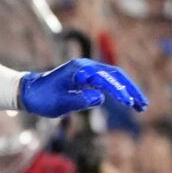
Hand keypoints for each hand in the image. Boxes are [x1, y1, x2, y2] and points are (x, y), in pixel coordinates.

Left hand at [18, 59, 148, 118]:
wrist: (29, 92)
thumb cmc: (42, 98)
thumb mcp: (59, 104)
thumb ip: (79, 101)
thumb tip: (100, 98)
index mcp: (79, 70)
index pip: (104, 78)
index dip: (118, 90)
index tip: (128, 103)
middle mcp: (85, 66)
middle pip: (115, 74)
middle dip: (130, 89)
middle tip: (143, 105)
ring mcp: (87, 71)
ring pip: (114, 77)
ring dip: (128, 90)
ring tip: (141, 105)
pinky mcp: (87, 77)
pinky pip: (108, 81)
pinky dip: (119, 90)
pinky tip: (128, 101)